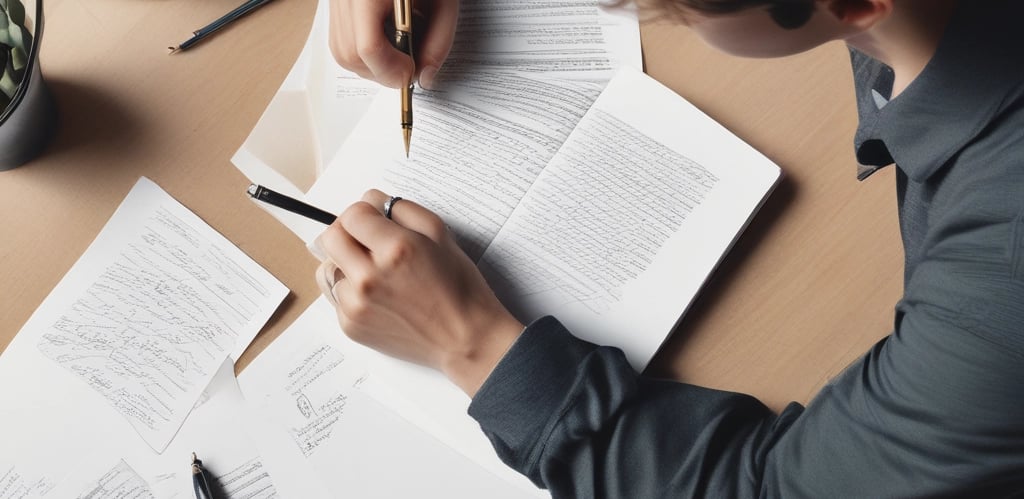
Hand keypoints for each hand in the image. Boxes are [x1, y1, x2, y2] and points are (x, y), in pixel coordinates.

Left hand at [314, 190, 522, 395]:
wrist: (464, 339)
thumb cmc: (459, 287)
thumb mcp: (441, 235)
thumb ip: (402, 210)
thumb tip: (371, 202)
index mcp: (395, 250)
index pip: (353, 215)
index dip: (365, 213)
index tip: (376, 220)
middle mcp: (369, 277)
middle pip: (330, 238)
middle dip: (348, 232)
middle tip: (367, 240)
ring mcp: (356, 305)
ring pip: (328, 267)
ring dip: (346, 263)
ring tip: (374, 272)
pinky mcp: (350, 326)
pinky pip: (336, 295)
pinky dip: (351, 290)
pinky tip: (378, 296)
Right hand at [328, 0, 458, 88]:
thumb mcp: (444, 1)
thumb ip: (438, 40)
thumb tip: (424, 76)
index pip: (369, 47)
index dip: (392, 70)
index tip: (411, 72)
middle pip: (351, 55)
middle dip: (382, 72)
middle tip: (407, 66)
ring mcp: (336, 0)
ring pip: (342, 53)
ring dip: (372, 65)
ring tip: (398, 52)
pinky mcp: (334, 4)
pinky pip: (341, 41)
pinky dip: (363, 52)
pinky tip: (385, 39)